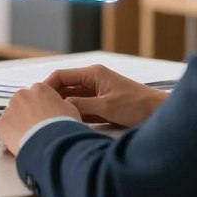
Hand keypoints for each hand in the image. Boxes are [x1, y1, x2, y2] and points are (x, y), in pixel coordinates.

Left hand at [0, 83, 80, 155]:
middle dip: (28, 114)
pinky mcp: (1, 124)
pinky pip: (3, 129)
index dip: (42, 108)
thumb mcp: (71, 111)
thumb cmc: (62, 128)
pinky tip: (20, 143)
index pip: (38, 95)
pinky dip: (9, 136)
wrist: (51, 144)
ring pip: (12, 115)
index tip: (44, 117)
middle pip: (23, 103)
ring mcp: (10, 109)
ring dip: (18, 124)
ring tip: (30, 138)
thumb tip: (59, 108)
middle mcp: (22, 95)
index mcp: (40, 89)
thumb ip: (61, 105)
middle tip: (37, 129)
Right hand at [43, 64, 167, 127]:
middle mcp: (93, 80)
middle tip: (40, 111)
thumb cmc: (137, 105)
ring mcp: (97, 91)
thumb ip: (82, 106)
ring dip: (63, 106)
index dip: (47, 85)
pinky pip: (81, 106)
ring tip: (50, 118)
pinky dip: (74, 113)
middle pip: (64, 86)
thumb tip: (61, 107)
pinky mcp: (101, 103)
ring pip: (72, 98)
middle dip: (53, 97)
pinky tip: (67, 122)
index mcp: (93, 74)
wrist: (158, 113)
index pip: (61, 75)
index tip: (38, 99)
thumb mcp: (106, 106)